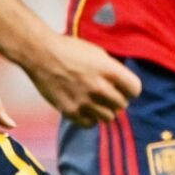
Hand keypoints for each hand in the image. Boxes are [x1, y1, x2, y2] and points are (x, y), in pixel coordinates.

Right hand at [21, 33, 140, 126]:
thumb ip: (112, 70)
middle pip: (122, 105)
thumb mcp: (98, 54)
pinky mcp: (70, 111)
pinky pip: (90, 124)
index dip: (130, 89)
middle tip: (107, 94)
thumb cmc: (70, 50)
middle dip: (117, 99)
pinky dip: (90, 118)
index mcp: (109, 70)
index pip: (135, 90)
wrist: (40, 54)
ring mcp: (84, 101)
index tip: (124, 88)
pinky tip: (85, 109)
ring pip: (108, 117)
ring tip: (95, 102)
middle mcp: (99, 87)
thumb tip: (123, 83)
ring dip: (104, 110)